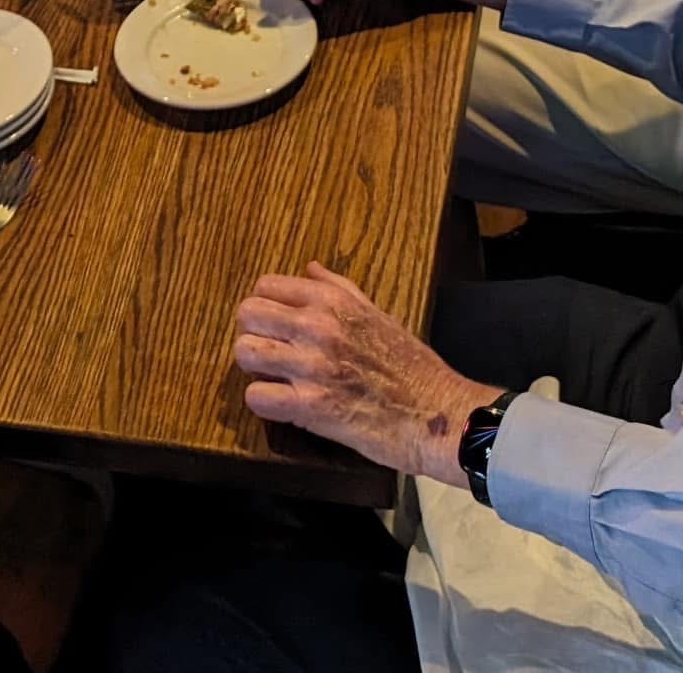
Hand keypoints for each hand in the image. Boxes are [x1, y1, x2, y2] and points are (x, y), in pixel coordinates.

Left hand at [233, 263, 502, 480]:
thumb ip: (339, 288)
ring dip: (255, 368)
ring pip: (245, 352)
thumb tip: (309, 268)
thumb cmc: (410, 365)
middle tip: (271, 352)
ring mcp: (311, 365)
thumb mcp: (376, 313)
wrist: (437, 414)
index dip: (265, 306)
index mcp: (331, 300)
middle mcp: (317, 325)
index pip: (265, 285)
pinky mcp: (310, 406)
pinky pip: (257, 397)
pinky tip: (281, 404)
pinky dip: (264, 402)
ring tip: (274, 378)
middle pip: (248, 314)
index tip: (275, 325)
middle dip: (253, 333)